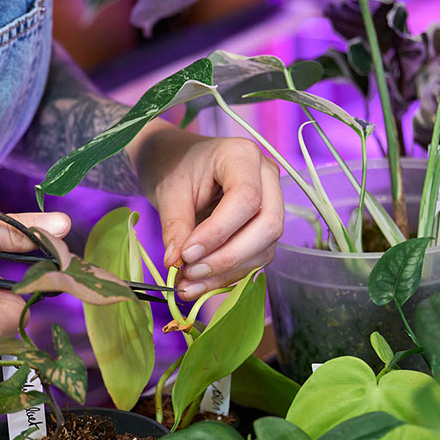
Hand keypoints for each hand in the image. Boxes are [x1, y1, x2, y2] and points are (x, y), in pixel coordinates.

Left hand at [130, 121, 283, 299]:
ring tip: (188, 283)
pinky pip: (254, 258)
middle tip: (189, 272)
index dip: (218, 232)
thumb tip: (176, 264)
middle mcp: (266, 177)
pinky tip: (199, 283)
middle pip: (267, 226)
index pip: (246, 198)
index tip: (187, 254)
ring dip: (226, 272)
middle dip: (227, 257)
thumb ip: (175, 227)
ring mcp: (271, 203)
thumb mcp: (168, 192)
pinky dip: (227, 275)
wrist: (176, 162)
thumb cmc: (173, 167)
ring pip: (264, 248)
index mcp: (242, 156)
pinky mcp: (263, 228)